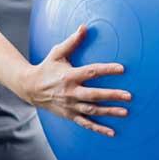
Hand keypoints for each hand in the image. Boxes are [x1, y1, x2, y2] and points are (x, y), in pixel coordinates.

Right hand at [15, 25, 130, 136]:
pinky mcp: (69, 115)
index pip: (91, 72)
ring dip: (109, 112)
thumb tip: (84, 27)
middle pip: (94, 95)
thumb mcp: (57, 53)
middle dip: (112, 96)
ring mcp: (70, 105)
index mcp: (69, 76)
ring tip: (125, 112)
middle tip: (129, 96)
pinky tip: (112, 132)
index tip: (122, 69)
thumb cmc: (46, 67)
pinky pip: (86, 123)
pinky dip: (98, 129)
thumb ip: (72, 41)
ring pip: (92, 110)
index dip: (107, 70)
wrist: (30, 88)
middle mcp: (70, 92)